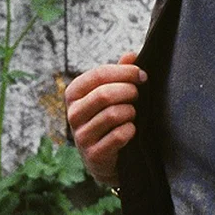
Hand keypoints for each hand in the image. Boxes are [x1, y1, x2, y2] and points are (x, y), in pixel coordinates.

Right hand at [65, 55, 140, 186]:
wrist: (104, 160)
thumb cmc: (107, 120)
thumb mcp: (109, 95)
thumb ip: (119, 74)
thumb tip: (131, 55)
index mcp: (74, 94)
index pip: (98, 75)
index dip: (124, 72)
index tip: (141, 75)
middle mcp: (72, 114)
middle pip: (104, 94)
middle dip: (129, 92)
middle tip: (138, 95)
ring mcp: (81, 136)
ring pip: (112, 115)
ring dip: (130, 112)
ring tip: (133, 113)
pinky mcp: (93, 155)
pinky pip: (118, 136)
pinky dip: (130, 130)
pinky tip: (131, 130)